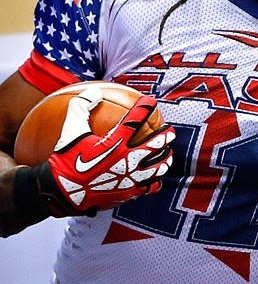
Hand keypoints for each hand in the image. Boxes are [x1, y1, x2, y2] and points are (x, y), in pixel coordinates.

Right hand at [37, 86, 174, 216]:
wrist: (62, 192)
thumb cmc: (66, 159)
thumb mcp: (71, 130)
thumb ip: (81, 107)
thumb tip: (93, 90)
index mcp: (116, 142)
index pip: (136, 119)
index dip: (145, 107)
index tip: (151, 101)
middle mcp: (128, 158)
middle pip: (156, 145)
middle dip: (166, 136)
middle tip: (170, 131)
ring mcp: (131, 177)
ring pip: (158, 167)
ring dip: (165, 159)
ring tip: (168, 154)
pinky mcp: (129, 193)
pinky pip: (149, 187)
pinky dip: (155, 182)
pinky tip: (155, 179)